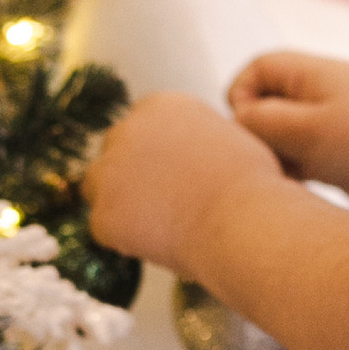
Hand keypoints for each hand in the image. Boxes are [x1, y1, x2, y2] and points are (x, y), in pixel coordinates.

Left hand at [85, 87, 282, 270]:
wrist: (241, 220)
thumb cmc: (250, 184)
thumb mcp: (229, 136)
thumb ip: (197, 136)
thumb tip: (196, 151)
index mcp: (160, 107)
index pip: (140, 126)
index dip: (153, 153)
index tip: (166, 172)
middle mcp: (127, 130)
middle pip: (115, 152)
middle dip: (131, 175)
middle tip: (160, 201)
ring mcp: (108, 172)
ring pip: (99, 187)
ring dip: (119, 202)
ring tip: (156, 223)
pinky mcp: (102, 213)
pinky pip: (104, 227)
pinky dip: (124, 238)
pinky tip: (156, 242)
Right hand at [228, 50, 348, 211]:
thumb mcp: (308, 131)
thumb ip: (263, 120)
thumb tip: (238, 119)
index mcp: (316, 73)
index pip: (257, 68)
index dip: (242, 96)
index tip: (251, 129)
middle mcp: (322, 92)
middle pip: (266, 101)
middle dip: (259, 130)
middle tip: (273, 158)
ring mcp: (330, 121)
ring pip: (280, 132)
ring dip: (276, 154)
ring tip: (292, 176)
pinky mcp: (338, 151)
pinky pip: (299, 154)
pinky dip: (294, 169)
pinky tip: (304, 189)